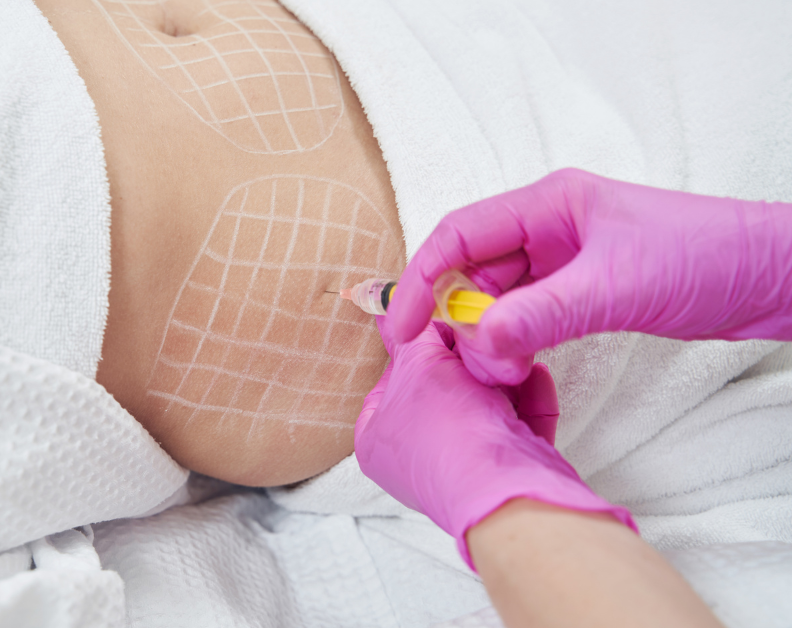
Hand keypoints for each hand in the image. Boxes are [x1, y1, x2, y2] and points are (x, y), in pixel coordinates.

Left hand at [354, 318, 634, 568]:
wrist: (507, 488)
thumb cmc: (448, 432)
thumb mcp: (419, 366)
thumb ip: (414, 337)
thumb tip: (399, 315)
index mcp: (377, 440)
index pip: (390, 380)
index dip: (416, 347)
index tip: (440, 322)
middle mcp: (415, 457)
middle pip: (442, 388)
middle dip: (468, 360)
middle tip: (481, 334)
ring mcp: (463, 465)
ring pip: (484, 403)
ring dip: (502, 375)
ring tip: (512, 356)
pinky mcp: (508, 470)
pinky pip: (517, 423)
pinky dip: (528, 398)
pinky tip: (536, 376)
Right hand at [387, 168, 791, 384]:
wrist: (771, 277)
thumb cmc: (705, 256)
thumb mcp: (617, 285)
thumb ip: (544, 313)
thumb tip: (478, 342)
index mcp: (548, 204)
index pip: (460, 234)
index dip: (423, 280)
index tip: (403, 329)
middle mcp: (548, 229)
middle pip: (472, 269)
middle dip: (455, 314)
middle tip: (455, 360)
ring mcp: (564, 262)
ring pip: (497, 298)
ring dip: (486, 333)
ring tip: (493, 369)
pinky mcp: (581, 293)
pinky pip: (526, 317)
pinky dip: (512, 341)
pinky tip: (515, 364)